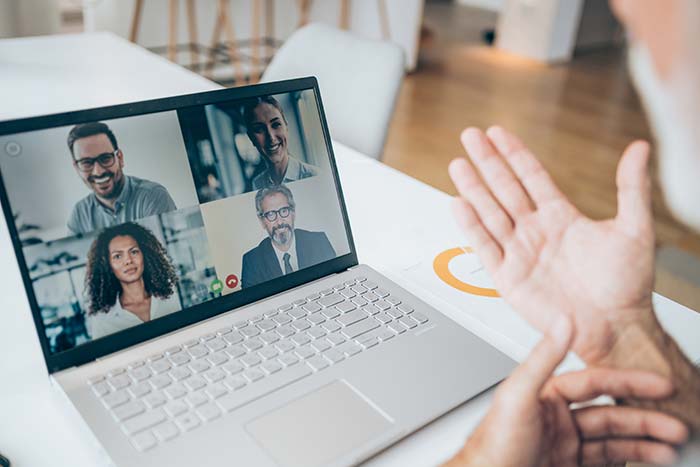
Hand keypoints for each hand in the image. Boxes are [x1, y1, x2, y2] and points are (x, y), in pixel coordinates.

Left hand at [445, 315, 687, 466]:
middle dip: (645, 418)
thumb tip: (563, 320)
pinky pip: (605, 459)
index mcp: (545, 393)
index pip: (595, 382)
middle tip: (675, 424)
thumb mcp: (518, 394)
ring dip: (643, 441)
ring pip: (612, 439)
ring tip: (670, 446)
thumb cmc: (493, 444)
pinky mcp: (566, 465)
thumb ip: (543, 357)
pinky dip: (630, 458)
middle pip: (610, 413)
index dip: (628, 381)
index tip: (660, 383)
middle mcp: (556, 417)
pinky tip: (648, 457)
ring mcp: (563, 444)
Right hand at [448, 126, 658, 363]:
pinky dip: (471, 227)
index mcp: (562, 217)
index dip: (515, 154)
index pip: (532, 177)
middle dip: (487, 161)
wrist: (614, 328)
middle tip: (470, 136)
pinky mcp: (508, 277)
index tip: (498, 132)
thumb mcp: (635, 230)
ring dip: (473, 188)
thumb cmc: (627, 286)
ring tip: (458, 164)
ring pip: (490, 213)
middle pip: (505, 188)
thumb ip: (633, 187)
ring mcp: (520, 253)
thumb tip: (640, 148)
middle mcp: (537, 231)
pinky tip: (459, 205)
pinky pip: (485, 247)